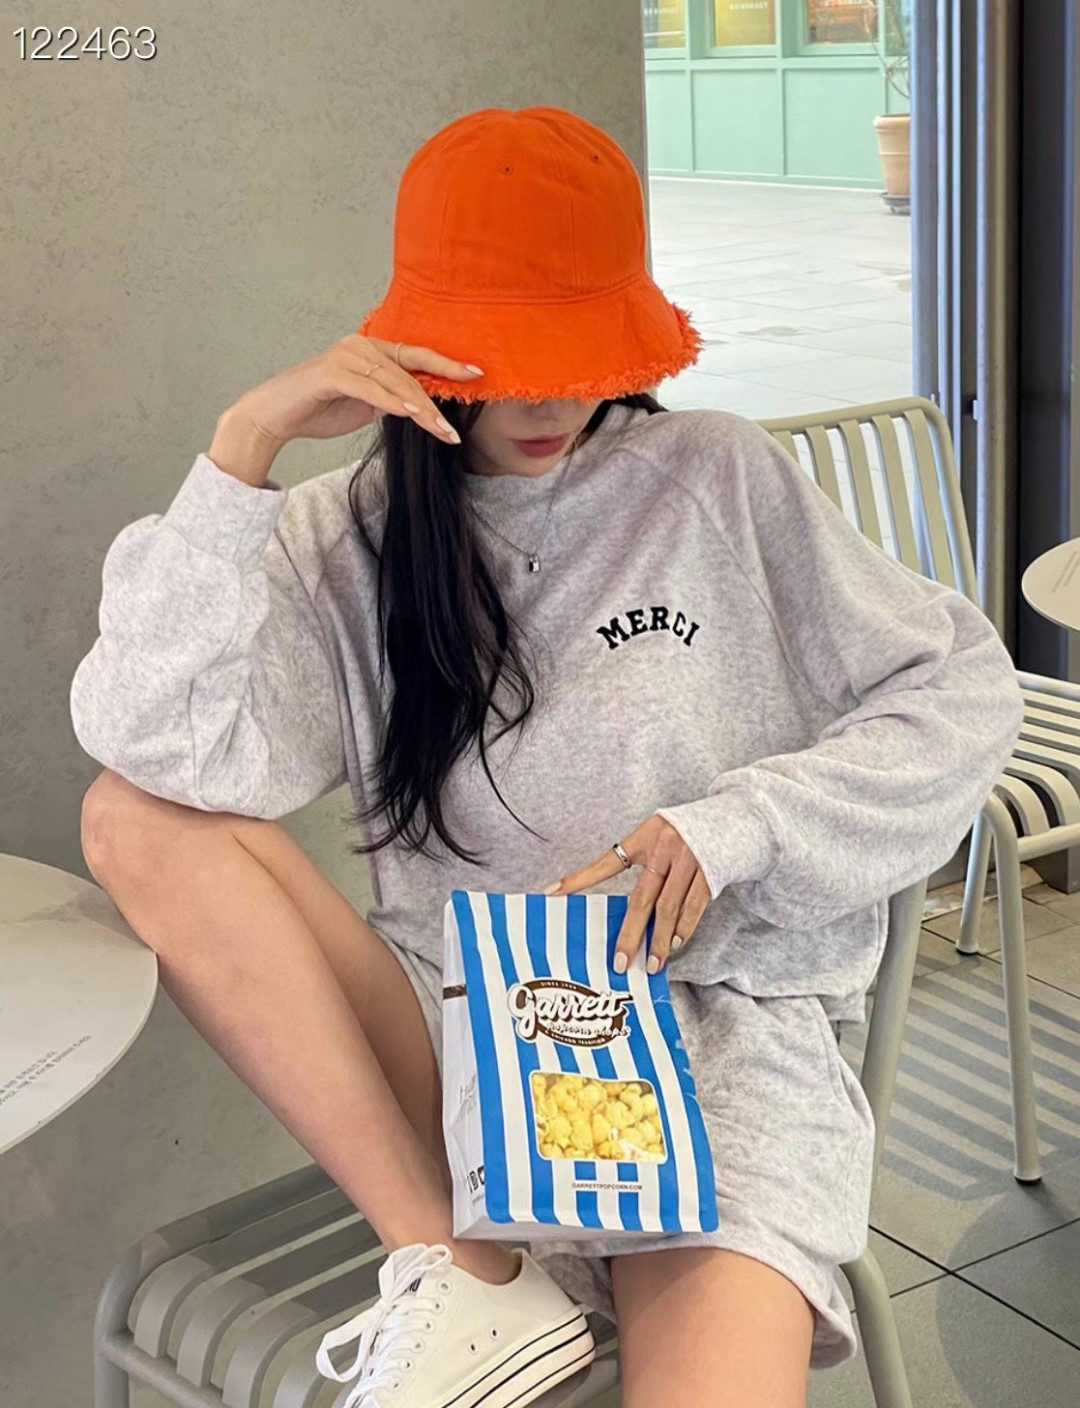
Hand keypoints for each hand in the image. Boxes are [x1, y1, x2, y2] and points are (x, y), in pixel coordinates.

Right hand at [224, 332, 483, 453]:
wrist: (275, 417)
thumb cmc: (317, 410)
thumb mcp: (365, 405)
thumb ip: (390, 398)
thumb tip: (418, 404)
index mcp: (371, 350)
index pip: (416, 356)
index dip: (445, 365)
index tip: (475, 374)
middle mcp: (360, 345)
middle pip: (409, 371)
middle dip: (435, 399)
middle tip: (455, 426)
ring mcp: (345, 356)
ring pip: (393, 380)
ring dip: (418, 407)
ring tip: (439, 429)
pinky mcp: (330, 373)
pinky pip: (368, 387)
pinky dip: (389, 400)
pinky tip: (408, 412)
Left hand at [544, 815, 711, 975]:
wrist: (734, 818)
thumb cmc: (688, 832)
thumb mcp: (658, 834)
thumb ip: (642, 860)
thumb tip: (625, 907)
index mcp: (644, 837)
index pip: (606, 862)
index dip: (580, 878)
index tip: (552, 892)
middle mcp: (664, 848)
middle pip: (642, 899)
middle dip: (630, 934)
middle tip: (621, 962)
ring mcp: (689, 861)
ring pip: (669, 909)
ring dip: (660, 940)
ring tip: (653, 963)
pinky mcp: (710, 873)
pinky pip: (694, 907)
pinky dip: (684, 927)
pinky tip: (675, 943)